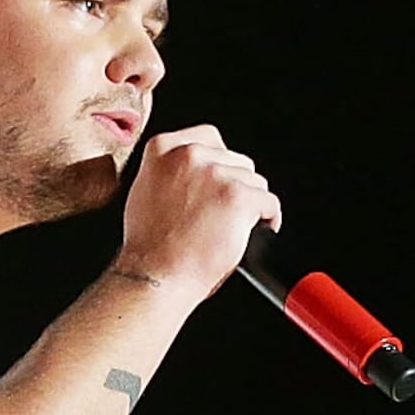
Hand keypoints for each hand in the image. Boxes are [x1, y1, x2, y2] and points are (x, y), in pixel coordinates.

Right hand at [113, 123, 279, 305]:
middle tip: (225, 213)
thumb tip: (193, 172)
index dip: (221, 164)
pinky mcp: (239, 197)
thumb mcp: (144, 191)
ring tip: (234, 227)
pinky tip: (255, 231)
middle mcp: (190, 155)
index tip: (221, 182)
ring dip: (251, 204)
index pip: (210, 139)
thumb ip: (168, 171)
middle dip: (236, 186)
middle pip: (237, 160)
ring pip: (255, 181)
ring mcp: (216, 174)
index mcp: (163, 147)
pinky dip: (269, 219)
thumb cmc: (149, 247)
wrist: (156, 275)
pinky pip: (269, 202)